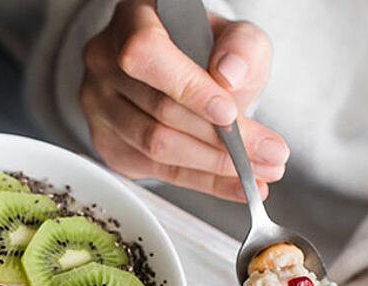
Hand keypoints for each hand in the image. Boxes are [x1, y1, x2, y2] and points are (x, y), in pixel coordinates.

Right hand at [79, 0, 289, 201]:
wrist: (178, 67)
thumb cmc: (204, 47)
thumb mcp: (234, 35)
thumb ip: (241, 46)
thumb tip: (229, 75)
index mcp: (131, 21)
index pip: (147, 55)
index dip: (188, 89)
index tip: (231, 115)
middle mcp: (103, 62)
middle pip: (157, 111)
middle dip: (220, 140)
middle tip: (270, 154)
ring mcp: (97, 105)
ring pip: (153, 146)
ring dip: (212, 165)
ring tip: (260, 171)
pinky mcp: (106, 141)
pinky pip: (152, 170)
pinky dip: (198, 181)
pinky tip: (231, 182)